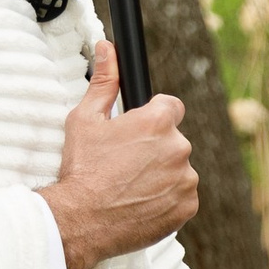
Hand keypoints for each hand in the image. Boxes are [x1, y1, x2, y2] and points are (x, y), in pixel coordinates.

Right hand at [40, 40, 197, 268]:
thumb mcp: (85, 119)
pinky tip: (140, 202)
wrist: (82, 220)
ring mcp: (186, 179)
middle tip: (126, 164)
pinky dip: (167, 199)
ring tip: (130, 186)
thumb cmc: (81, 169)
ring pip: (179, 169)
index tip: (138, 131)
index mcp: (157, 122)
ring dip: (162, 174)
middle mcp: (179, 148)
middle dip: (155, 148)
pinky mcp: (187, 206)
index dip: (153, 118)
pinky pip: (182, 196)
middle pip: (173, 140)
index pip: (171, 107)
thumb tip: (108, 48)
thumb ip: (104, 81)